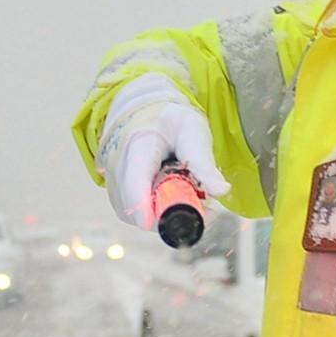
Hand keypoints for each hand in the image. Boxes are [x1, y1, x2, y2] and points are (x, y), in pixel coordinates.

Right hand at [95, 72, 229, 225]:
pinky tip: (173, 199)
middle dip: (167, 215)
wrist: (146, 112)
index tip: (149, 224)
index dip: (140, 204)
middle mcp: (118, 163)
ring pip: (132, 213)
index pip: (136, 178)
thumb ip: (204, 162)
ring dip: (162, 215)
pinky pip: (131, 212)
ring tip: (192, 199)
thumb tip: (222, 191)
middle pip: (133, 204)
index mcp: (139, 143)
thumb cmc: (171, 121)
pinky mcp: (115, 191)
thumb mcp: (193, 132)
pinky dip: (154, 213)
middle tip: (205, 210)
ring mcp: (113, 179)